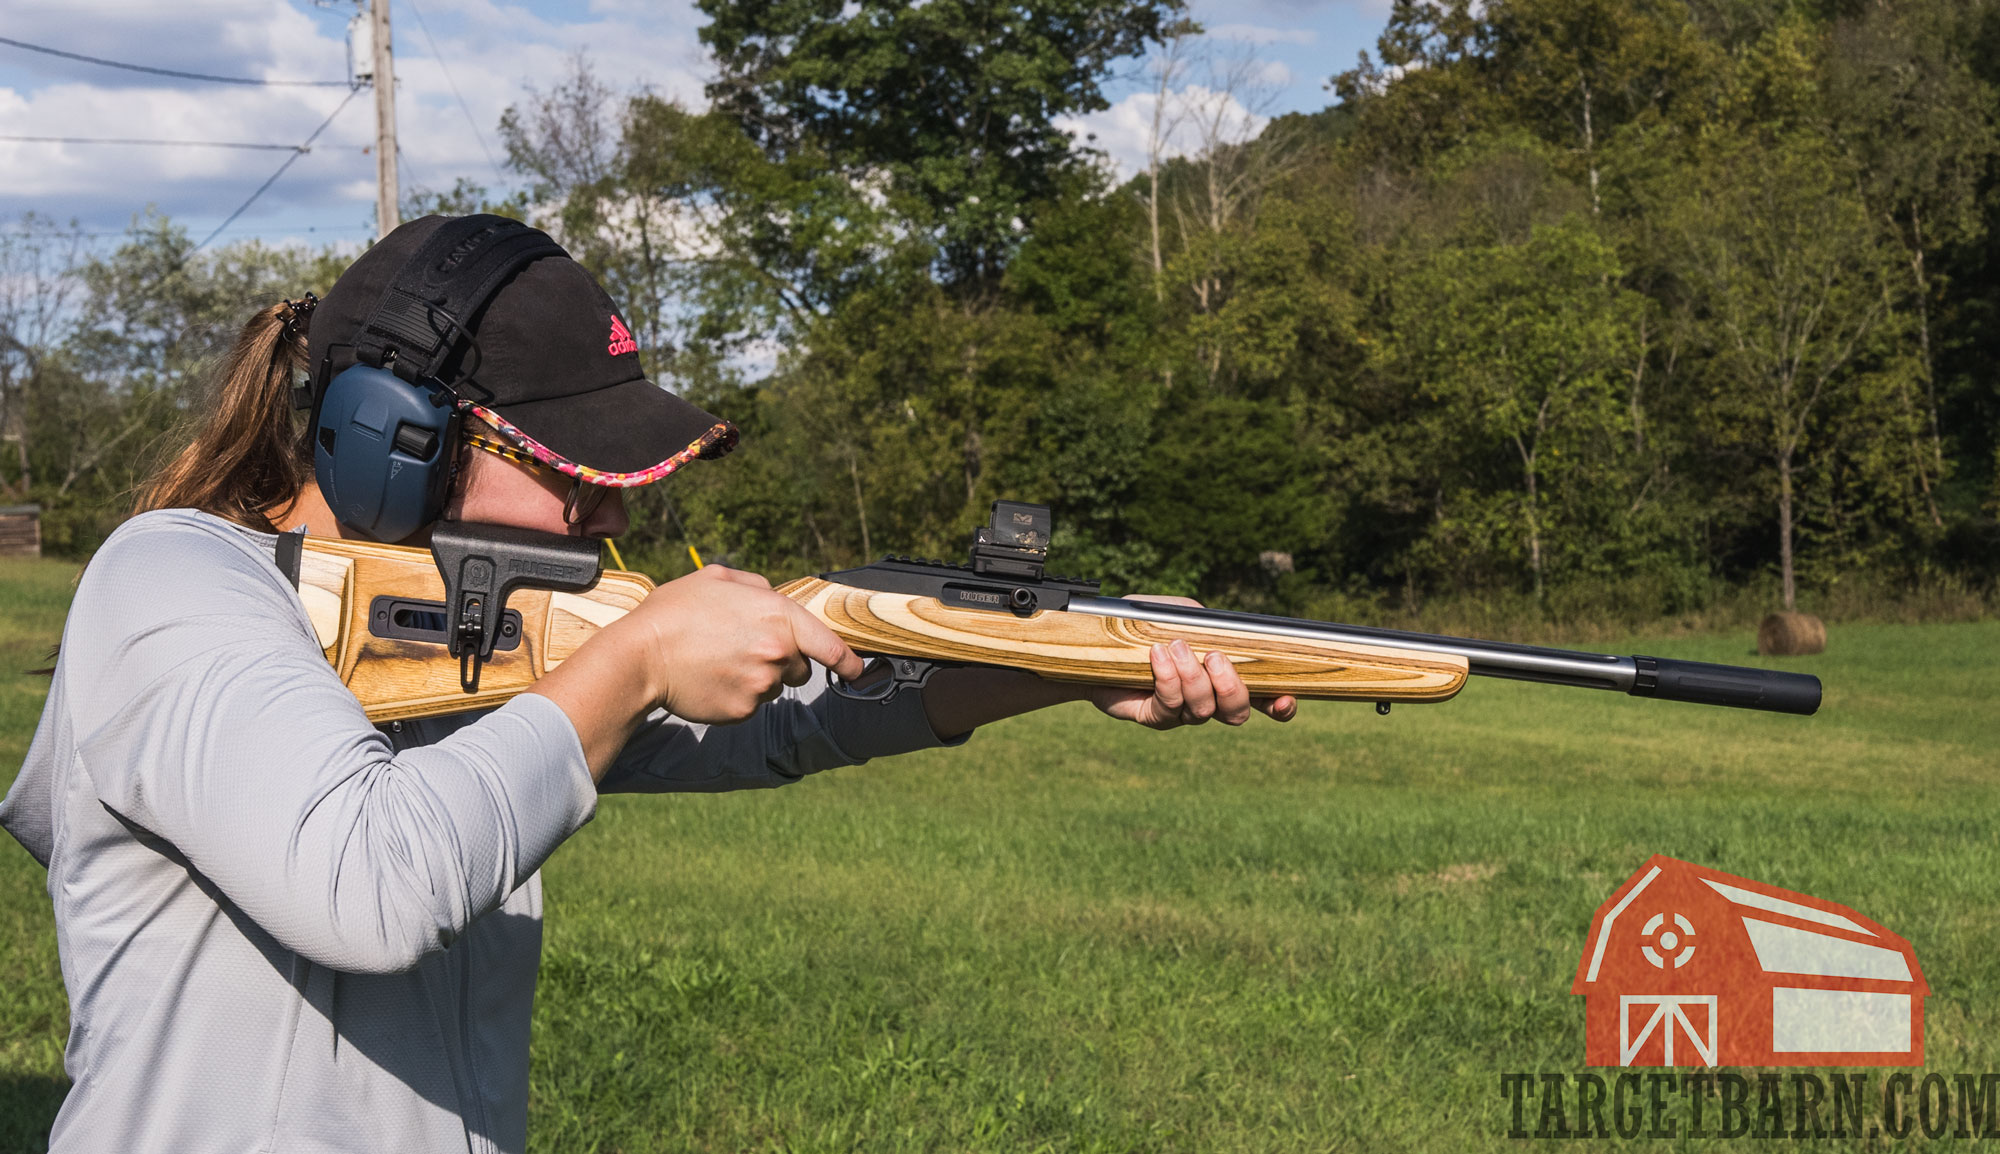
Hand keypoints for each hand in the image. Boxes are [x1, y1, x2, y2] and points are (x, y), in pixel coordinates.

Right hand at [630, 565, 865, 724]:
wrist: (640, 657)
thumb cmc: (675, 613)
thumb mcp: (716, 578)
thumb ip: (754, 585)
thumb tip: (771, 595)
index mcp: (778, 616)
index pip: (829, 645)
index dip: (847, 661)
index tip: (856, 670)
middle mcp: (778, 653)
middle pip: (799, 666)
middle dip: (781, 659)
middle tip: (741, 647)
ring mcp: (762, 685)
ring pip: (773, 686)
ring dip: (756, 677)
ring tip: (718, 661)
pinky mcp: (743, 711)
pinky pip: (751, 705)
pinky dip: (736, 695)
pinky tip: (710, 679)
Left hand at [1083, 596, 1299, 729]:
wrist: (1096, 642)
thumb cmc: (1144, 626)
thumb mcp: (1180, 615)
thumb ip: (1207, 624)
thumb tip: (1224, 636)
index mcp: (1223, 677)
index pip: (1263, 699)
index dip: (1280, 706)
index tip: (1285, 699)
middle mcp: (1207, 701)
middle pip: (1237, 713)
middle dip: (1232, 688)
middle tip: (1215, 658)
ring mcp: (1181, 713)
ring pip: (1203, 710)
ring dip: (1193, 677)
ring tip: (1176, 647)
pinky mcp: (1154, 717)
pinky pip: (1170, 707)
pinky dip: (1168, 678)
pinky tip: (1158, 655)